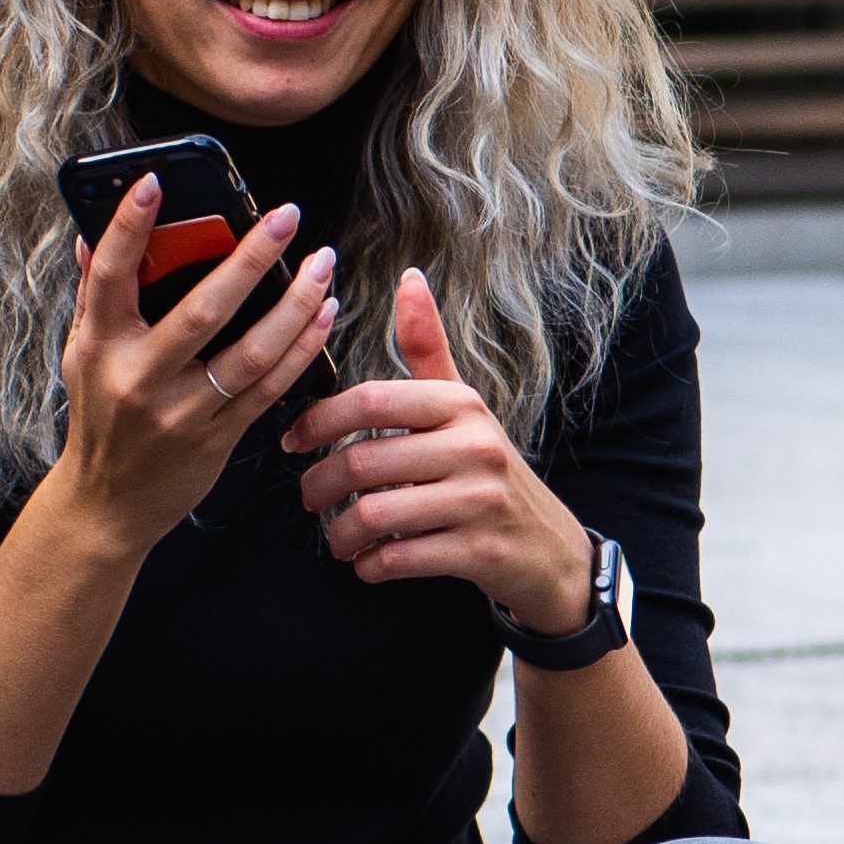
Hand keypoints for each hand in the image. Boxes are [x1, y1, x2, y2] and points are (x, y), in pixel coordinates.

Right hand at [47, 175, 337, 538]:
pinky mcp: (216, 438)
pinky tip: (322, 316)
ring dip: (295, 304)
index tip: (155, 181)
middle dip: (250, 258)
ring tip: (322, 265)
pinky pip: (269, 387)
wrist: (108, 505)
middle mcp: (139, 377)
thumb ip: (92, 295)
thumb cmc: (99, 416)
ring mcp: (181, 412)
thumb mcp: (82, 354)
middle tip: (286, 216)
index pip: (111, 275)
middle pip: (203, 310)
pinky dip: (301, 349)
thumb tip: (90, 233)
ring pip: (251, 351)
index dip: (129, 226)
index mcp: (100, 346)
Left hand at [289, 268, 596, 627]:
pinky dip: (371, 566)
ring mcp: (480, 500)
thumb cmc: (488, 471)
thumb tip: (409, 278)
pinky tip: (369, 562)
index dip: (319, 420)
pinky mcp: (480, 551)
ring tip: (338, 538)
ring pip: (375, 515)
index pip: (372, 400)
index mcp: (461, 405)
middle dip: (319, 486)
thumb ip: (428, 348)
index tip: (294, 442)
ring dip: (340, 534)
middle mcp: (475, 446)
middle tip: (308, 498)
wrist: (549, 548)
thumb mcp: (463, 408)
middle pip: (363, 462)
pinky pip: (399, 558)